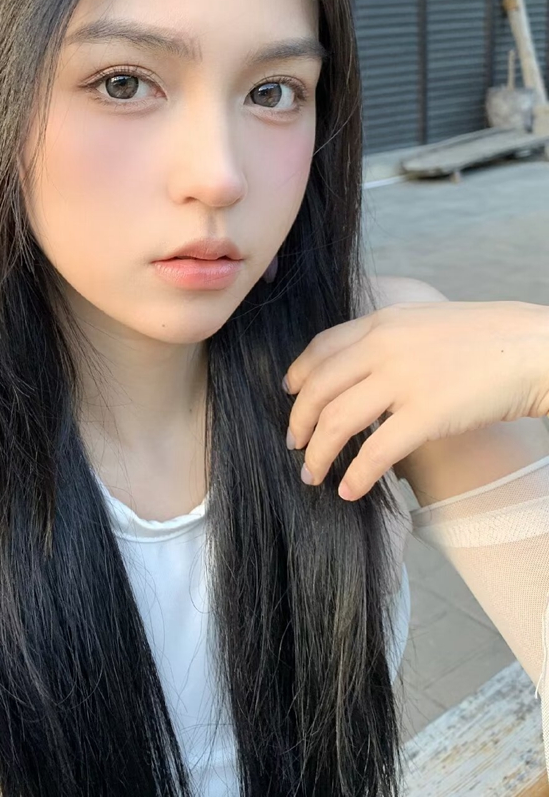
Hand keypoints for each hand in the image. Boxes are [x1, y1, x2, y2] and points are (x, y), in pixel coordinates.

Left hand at [283, 299, 548, 501]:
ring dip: (317, 454)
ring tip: (312, 475)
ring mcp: (403, 380)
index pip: (320, 348)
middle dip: (299, 422)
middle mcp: (383, 347)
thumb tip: (362, 372)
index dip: (297, 375)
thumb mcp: (424, 322)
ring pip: (336, 421)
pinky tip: (348, 490)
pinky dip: (354, 474)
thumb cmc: (485, 339)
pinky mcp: (426, 414)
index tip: (289, 396)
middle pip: (318, 388)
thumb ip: (389, 340)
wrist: (532, 347)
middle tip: (295, 445)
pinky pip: (375, 452)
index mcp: (381, 323)